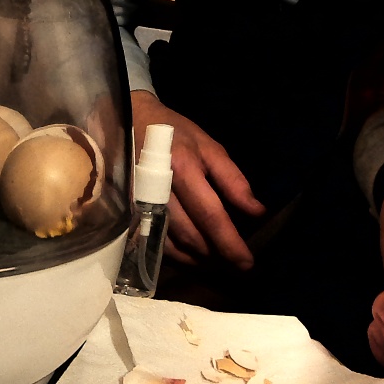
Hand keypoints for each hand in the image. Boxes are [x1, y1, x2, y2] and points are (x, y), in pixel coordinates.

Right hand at [131, 90, 263, 268]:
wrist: (131, 119)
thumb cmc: (175, 133)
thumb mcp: (209, 147)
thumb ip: (233, 180)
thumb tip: (257, 212)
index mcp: (183, 169)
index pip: (211, 216)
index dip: (230, 242)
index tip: (247, 262)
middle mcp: (158, 189)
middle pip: (190, 235)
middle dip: (215, 255)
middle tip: (233, 264)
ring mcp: (137, 201)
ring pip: (170, 244)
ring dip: (195, 259)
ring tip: (214, 262)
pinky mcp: (126, 209)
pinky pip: (151, 241)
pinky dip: (173, 254)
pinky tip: (188, 254)